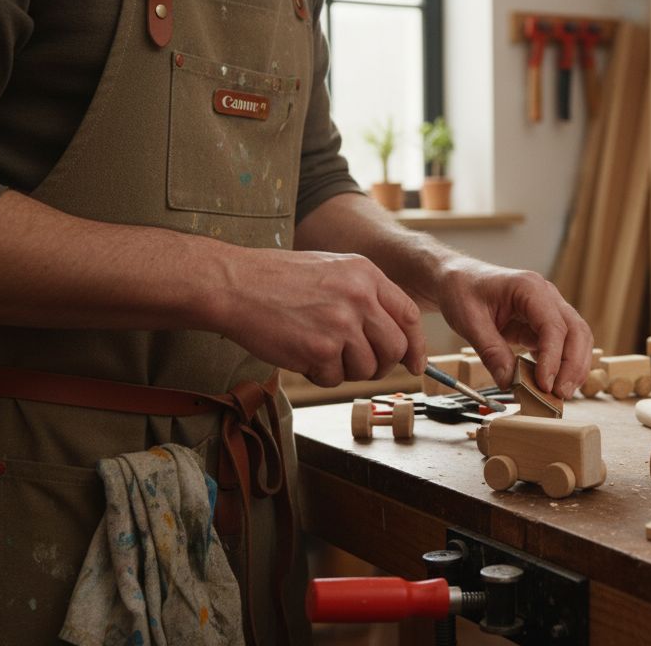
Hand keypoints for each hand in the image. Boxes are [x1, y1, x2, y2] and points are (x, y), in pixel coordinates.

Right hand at [210, 247, 426, 386]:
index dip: (416, 345)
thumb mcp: (333, 270)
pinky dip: (320, 376)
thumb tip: (396, 335)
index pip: (409, 315)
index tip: (415, 364)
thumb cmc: (278, 279)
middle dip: (382, 365)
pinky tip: (302, 356)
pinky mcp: (319, 349)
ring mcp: (341, 324)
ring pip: (367, 368)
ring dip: (346, 371)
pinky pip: (335, 378)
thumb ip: (366, 296)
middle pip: (395, 348)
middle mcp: (359, 297)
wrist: (234, 284)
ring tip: (321, 354)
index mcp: (366, 274)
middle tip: (361, 366)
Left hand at [435, 260, 591, 398]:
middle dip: (572, 365)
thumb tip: (508, 382)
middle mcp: (546, 296)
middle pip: (576, 331)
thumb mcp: (469, 322)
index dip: (553, 358)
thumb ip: (491, 351)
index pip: (553, 326)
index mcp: (529, 287)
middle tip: (559, 394)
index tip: (544, 384)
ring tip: (560, 393)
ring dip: (574, 367)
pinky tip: (552, 384)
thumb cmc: (462, 291)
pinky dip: (563, 365)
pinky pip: (563, 345)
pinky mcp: (543, 324)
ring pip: (577, 338)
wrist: (457, 279)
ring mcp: (549, 309)